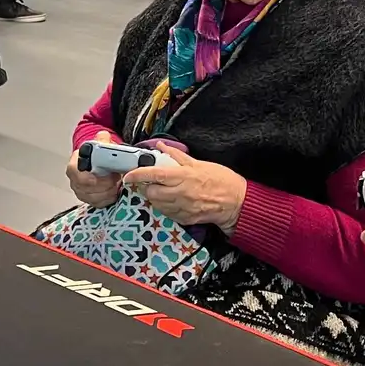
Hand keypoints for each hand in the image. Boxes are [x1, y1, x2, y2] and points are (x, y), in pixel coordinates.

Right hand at [66, 132, 124, 208]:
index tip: (97, 178)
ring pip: (93, 198)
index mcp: (74, 165)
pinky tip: (115, 191)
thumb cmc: (97, 155)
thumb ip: (102, 140)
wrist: (98, 163)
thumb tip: (104, 136)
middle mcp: (75, 180)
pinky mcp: (90, 200)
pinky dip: (108, 199)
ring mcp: (81, 192)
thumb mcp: (99, 144)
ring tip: (116, 184)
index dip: (86, 178)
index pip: (74, 173)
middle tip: (115, 178)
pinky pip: (98, 204)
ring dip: (107, 192)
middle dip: (103, 185)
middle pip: (85, 189)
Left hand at [122, 142, 246, 231]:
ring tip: (163, 191)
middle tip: (150, 182)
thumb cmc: (221, 180)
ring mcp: (182, 208)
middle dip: (147, 187)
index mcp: (183, 177)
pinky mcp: (185, 219)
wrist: (235, 202)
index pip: (153, 175)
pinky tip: (172, 200)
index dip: (137, 175)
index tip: (128, 175)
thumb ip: (177, 156)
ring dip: (155, 197)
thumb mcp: (199, 164)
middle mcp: (180, 193)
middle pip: (151, 192)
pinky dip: (165, 206)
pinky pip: (167, 213)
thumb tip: (161, 146)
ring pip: (157, 204)